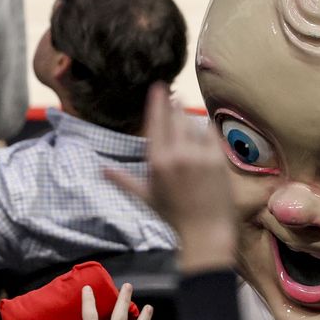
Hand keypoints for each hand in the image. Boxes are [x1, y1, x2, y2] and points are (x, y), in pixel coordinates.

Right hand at [107, 85, 236, 274]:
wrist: (205, 232)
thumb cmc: (173, 216)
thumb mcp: (145, 197)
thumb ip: (123, 180)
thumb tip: (101, 169)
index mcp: (157, 162)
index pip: (156, 121)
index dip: (158, 101)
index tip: (159, 87)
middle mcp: (178, 155)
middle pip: (176, 116)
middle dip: (175, 106)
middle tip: (175, 98)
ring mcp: (200, 156)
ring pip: (194, 124)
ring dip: (190, 121)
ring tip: (187, 125)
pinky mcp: (218, 159)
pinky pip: (211, 133)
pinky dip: (206, 131)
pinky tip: (202, 135)